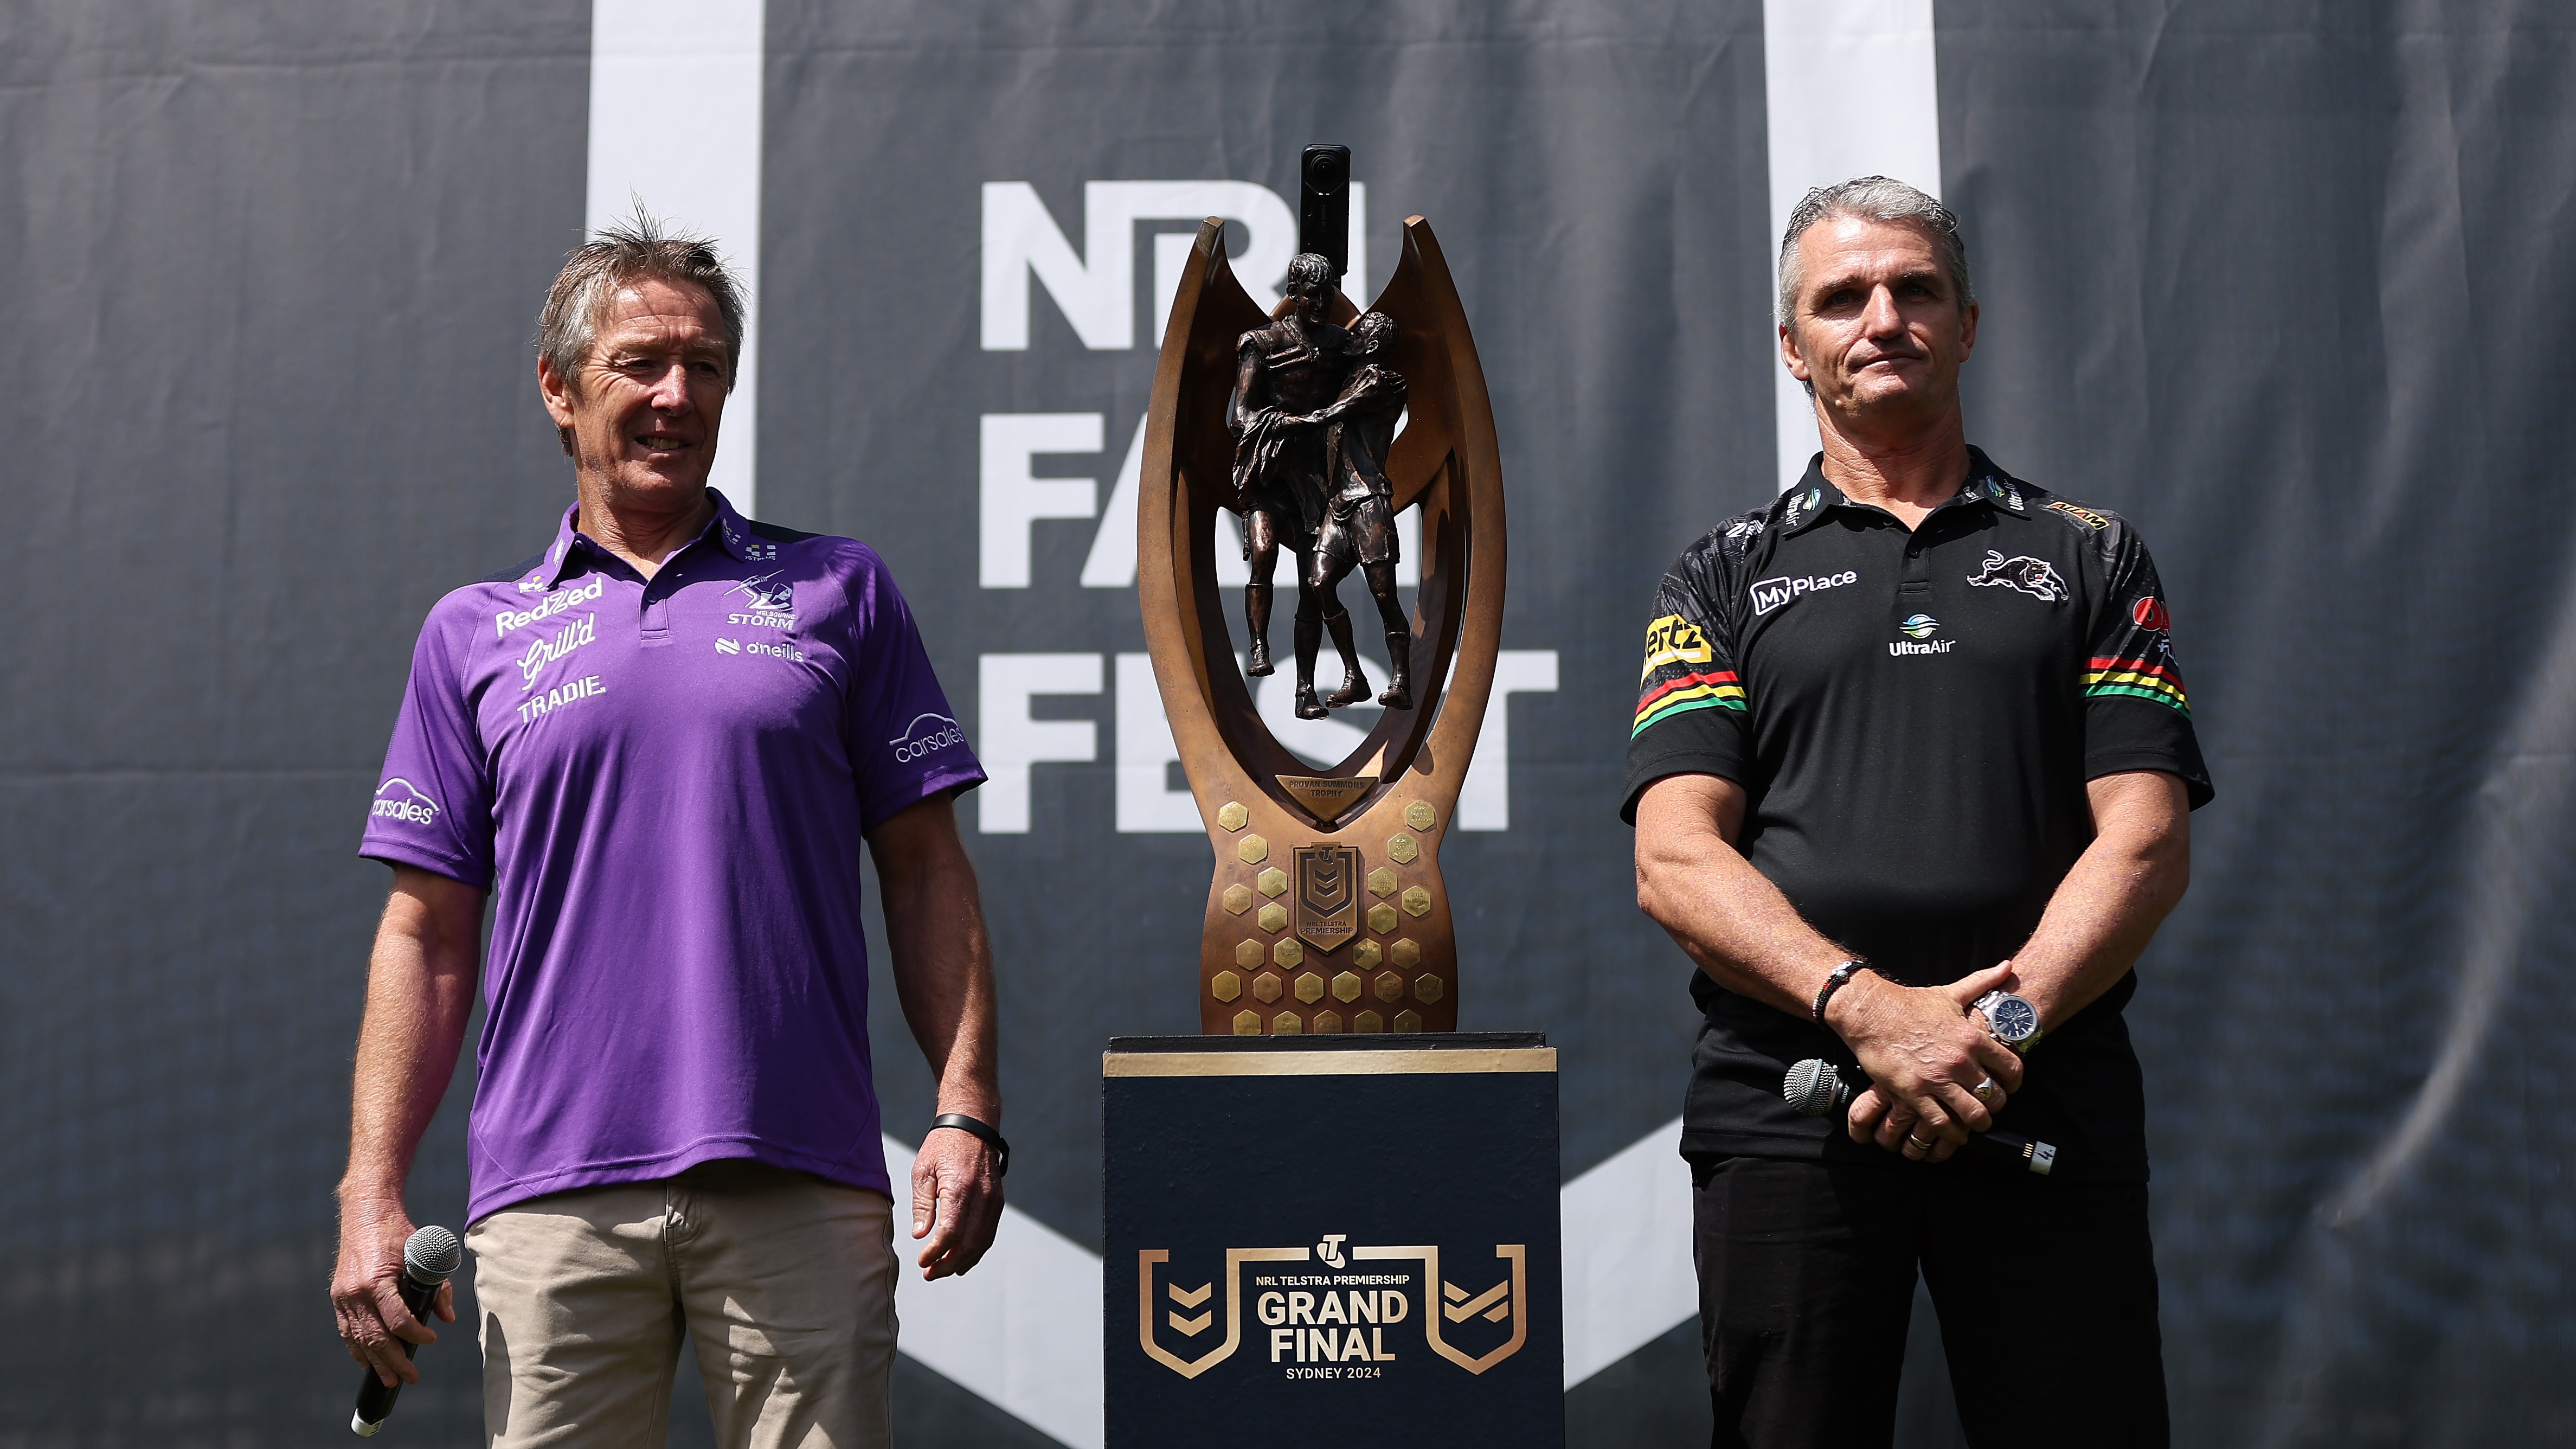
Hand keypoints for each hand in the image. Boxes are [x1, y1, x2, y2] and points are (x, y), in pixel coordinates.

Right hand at [331, 1194, 452, 1387]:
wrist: (365, 1213)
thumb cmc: (399, 1232)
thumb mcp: (424, 1253)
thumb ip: (438, 1286)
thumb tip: (447, 1318)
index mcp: (376, 1281)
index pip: (398, 1320)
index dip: (416, 1335)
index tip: (431, 1340)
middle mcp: (355, 1292)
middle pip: (375, 1337)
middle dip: (394, 1361)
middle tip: (411, 1377)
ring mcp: (343, 1297)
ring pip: (359, 1339)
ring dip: (375, 1362)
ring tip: (390, 1381)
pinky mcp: (338, 1297)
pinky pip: (347, 1331)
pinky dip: (357, 1349)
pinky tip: (368, 1364)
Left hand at [911, 1127, 1004, 1280]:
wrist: (972, 1124)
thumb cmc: (942, 1145)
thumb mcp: (923, 1171)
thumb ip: (923, 1205)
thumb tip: (921, 1236)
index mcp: (960, 1188)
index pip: (950, 1232)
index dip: (936, 1252)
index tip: (922, 1262)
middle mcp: (981, 1197)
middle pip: (968, 1243)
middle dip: (948, 1264)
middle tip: (929, 1274)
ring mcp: (994, 1200)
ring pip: (982, 1242)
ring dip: (963, 1261)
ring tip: (943, 1270)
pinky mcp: (998, 1201)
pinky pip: (989, 1233)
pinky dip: (976, 1250)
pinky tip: (962, 1258)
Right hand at [1830, 963, 2025, 1162]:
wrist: (1870, 1012)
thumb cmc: (1910, 1004)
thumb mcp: (1950, 993)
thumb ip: (1982, 982)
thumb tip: (2008, 965)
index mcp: (1971, 1037)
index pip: (2012, 1068)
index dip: (2014, 1083)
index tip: (2008, 1087)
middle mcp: (1959, 1060)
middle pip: (1994, 1097)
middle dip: (1995, 1106)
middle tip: (1989, 1108)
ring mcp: (1936, 1078)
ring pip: (1972, 1115)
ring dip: (1977, 1123)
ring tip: (1974, 1124)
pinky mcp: (1913, 1092)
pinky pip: (1941, 1123)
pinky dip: (1951, 1133)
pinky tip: (1952, 1132)